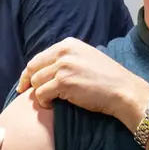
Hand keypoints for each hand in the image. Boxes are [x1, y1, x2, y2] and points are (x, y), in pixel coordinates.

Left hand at [17, 38, 148, 128]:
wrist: (123, 90)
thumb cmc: (108, 79)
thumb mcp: (86, 58)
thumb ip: (67, 59)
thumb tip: (47, 70)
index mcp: (68, 44)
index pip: (39, 57)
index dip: (30, 72)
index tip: (25, 82)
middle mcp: (63, 52)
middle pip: (33, 68)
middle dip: (27, 82)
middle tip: (25, 93)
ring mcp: (63, 66)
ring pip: (36, 82)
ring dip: (39, 94)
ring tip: (50, 101)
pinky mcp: (63, 82)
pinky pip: (41, 94)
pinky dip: (44, 102)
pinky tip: (53, 106)